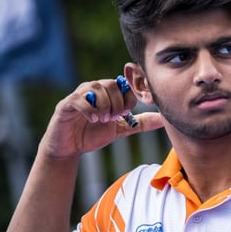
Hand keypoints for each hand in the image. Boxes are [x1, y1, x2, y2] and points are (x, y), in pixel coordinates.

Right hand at [41, 76, 162, 158]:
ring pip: (96, 88)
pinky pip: (79, 99)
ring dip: (104, 106)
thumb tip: (165, 119)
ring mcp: (79, 95)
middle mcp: (93, 89)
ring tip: (103, 120)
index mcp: (108, 93)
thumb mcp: (122, 129)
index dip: (129, 99)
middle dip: (117, 102)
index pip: (124, 85)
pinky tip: (92, 119)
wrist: (69, 147)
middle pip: (111, 84)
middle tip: (114, 118)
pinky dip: (89, 109)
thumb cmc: (94, 134)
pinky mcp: (66, 104)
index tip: (126, 114)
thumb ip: (141, 123)